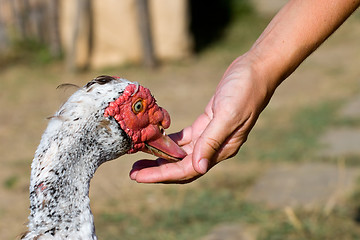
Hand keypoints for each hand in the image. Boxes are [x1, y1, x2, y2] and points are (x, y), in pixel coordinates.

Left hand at [130, 54, 273, 182]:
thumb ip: (212, 141)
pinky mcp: (207, 122)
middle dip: (158, 170)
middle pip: (182, 165)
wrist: (255, 70)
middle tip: (133, 172)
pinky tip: (156, 140)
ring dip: (161, 157)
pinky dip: (170, 141)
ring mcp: (211, 135)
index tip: (140, 177)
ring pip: (182, 153)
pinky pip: (185, 138)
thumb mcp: (228, 114)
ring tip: (140, 159)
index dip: (162, 174)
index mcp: (222, 149)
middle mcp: (216, 146)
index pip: (188, 170)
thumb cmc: (245, 90)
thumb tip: (199, 167)